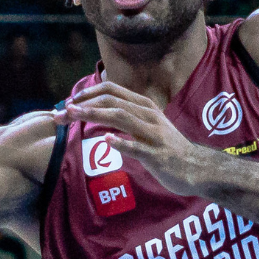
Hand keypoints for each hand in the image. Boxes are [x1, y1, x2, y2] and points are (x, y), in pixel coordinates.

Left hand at [58, 80, 218, 196]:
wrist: (196, 168)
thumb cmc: (167, 148)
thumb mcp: (149, 125)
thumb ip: (128, 117)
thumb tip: (101, 112)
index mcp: (145, 106)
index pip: (113, 90)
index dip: (90, 92)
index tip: (70, 100)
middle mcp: (148, 115)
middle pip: (112, 102)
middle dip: (84, 104)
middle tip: (61, 112)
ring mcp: (153, 134)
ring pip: (122, 118)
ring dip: (95, 115)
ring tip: (74, 115)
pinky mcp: (157, 154)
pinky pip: (137, 147)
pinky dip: (122, 142)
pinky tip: (107, 140)